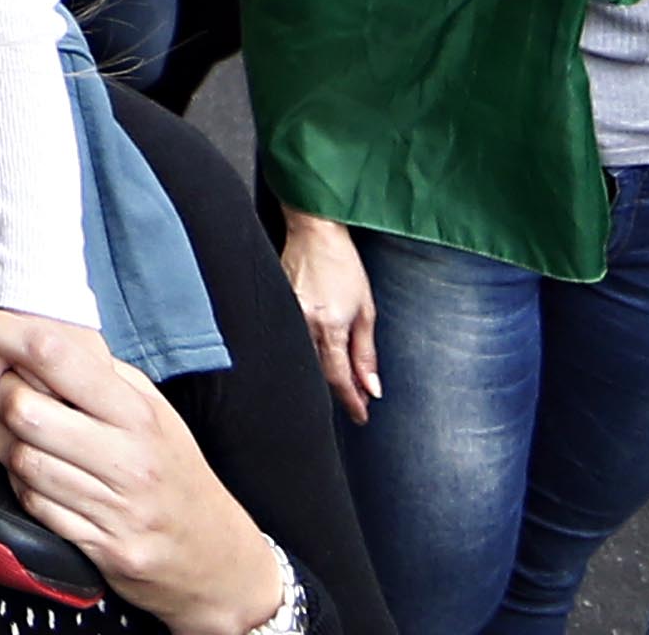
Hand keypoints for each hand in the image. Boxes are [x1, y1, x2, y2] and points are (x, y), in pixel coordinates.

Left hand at [0, 308, 285, 628]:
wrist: (215, 554)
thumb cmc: (174, 470)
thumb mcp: (152, 410)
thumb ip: (99, 375)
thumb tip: (35, 337)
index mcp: (138, 413)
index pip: (55, 355)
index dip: (2, 334)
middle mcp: (128, 458)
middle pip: (25, 410)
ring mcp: (115, 507)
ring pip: (21, 460)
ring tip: (3, 424)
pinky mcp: (101, 548)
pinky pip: (34, 505)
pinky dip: (16, 483)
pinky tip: (25, 470)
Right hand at [274, 212, 373, 413]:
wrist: (313, 233)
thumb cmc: (342, 265)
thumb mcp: (365, 309)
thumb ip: (366, 352)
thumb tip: (371, 386)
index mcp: (329, 326)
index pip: (339, 378)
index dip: (351, 401)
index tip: (361, 415)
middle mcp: (304, 326)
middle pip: (321, 374)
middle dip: (341, 392)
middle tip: (357, 400)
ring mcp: (287, 318)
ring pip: (306, 362)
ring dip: (325, 376)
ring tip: (343, 383)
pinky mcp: (277, 311)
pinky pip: (294, 344)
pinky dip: (309, 356)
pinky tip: (319, 358)